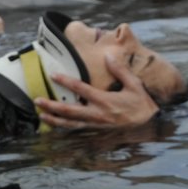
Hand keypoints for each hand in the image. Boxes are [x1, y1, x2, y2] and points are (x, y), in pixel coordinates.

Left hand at [37, 53, 158, 128]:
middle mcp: (98, 114)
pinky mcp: (96, 131)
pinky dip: (64, 127)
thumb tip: (108, 56)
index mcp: (106, 101)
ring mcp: (96, 125)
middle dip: (52, 106)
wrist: (150, 125)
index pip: (81, 89)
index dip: (66, 82)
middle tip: (37, 100)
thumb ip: (120, 71)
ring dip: (54, 119)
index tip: (53, 75)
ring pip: (70, 124)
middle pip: (70, 111)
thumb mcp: (134, 85)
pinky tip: (54, 125)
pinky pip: (77, 130)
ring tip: (41, 114)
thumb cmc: (142, 103)